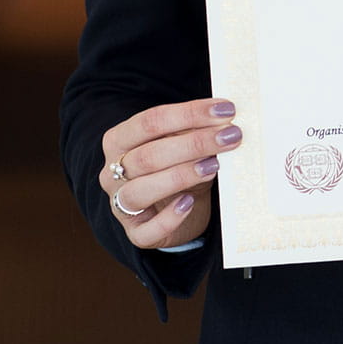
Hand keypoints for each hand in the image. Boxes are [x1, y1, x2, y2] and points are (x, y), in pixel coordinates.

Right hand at [98, 98, 241, 248]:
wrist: (182, 207)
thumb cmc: (180, 166)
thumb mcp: (185, 143)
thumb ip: (195, 130)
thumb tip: (224, 118)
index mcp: (119, 140)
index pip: (150, 122)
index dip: (189, 114)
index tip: (225, 110)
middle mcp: (111, 172)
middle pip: (148, 155)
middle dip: (194, 144)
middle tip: (230, 137)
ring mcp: (120, 205)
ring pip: (141, 191)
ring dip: (181, 175)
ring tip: (214, 165)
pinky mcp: (136, 233)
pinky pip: (147, 230)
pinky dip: (169, 217)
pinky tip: (189, 202)